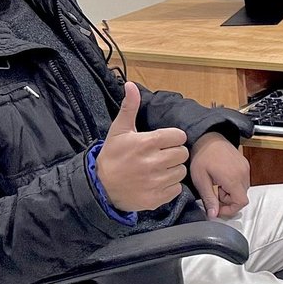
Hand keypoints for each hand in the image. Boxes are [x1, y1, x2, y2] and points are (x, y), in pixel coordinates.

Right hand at [96, 83, 188, 212]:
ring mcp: (156, 182)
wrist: (99, 188)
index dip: (173, 138)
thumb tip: (130, 85)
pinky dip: (169, 187)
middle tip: (161, 155)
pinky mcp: (157, 198)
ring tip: (158, 169)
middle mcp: (153, 162)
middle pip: (183, 154)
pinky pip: (176, 189)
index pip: (179, 136)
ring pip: (181, 171)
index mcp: (146, 143)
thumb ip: (129, 108)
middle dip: (174, 153)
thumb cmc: (112, 156)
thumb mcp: (118, 131)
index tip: (163, 141)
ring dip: (172, 170)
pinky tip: (157, 183)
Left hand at [188, 132, 251, 218]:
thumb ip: (209, 199)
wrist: (208, 137)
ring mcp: (245, 168)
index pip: (241, 202)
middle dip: (228, 201)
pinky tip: (221, 178)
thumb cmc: (202, 156)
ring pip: (242, 190)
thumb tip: (213, 215)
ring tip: (216, 184)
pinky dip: (233, 184)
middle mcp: (243, 173)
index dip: (230, 209)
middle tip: (213, 194)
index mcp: (233, 178)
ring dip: (230, 193)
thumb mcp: (201, 180)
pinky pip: (243, 181)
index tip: (218, 208)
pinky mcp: (244, 164)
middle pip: (242, 197)